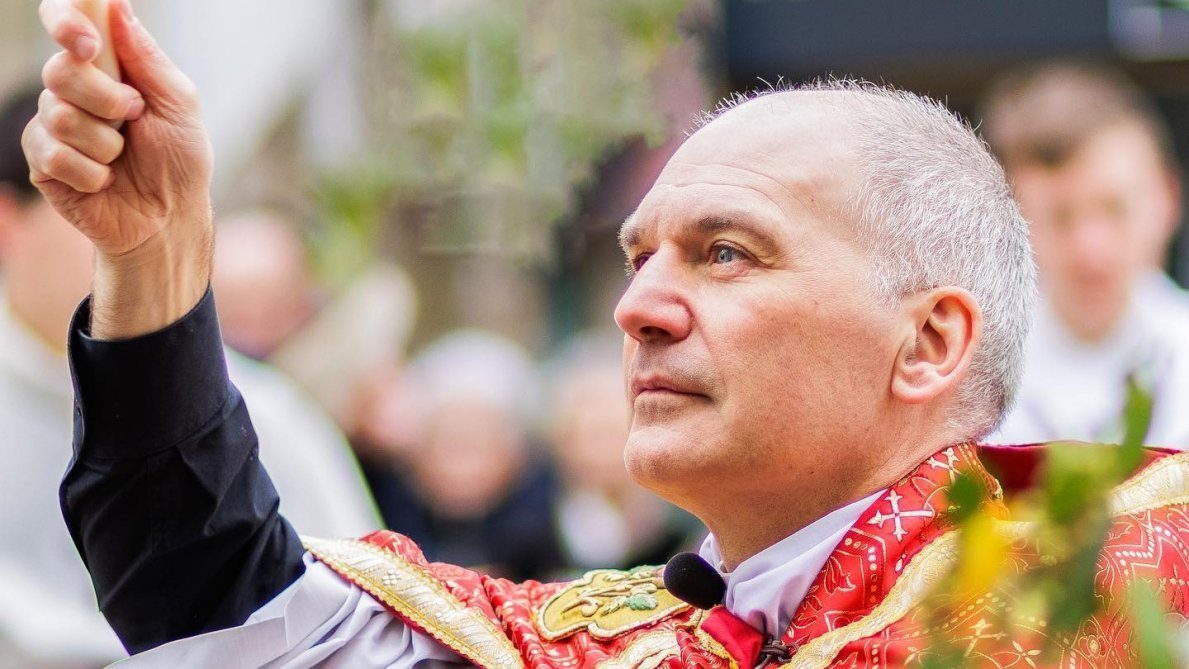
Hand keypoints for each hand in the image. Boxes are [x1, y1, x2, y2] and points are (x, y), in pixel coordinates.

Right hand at [22, 0, 213, 337]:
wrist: (169, 217)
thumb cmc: (179, 161)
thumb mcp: (179, 105)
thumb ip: (148, 59)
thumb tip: (117, 8)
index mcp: (106, 68)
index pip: (67, 24)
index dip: (65, 22)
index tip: (86, 43)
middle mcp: (73, 90)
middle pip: (60, 71)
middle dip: (105, 99)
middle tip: (133, 118)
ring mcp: (54, 125)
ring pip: (59, 116)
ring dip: (104, 142)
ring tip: (122, 157)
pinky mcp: (43, 162)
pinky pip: (54, 155)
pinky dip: (91, 172)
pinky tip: (104, 180)